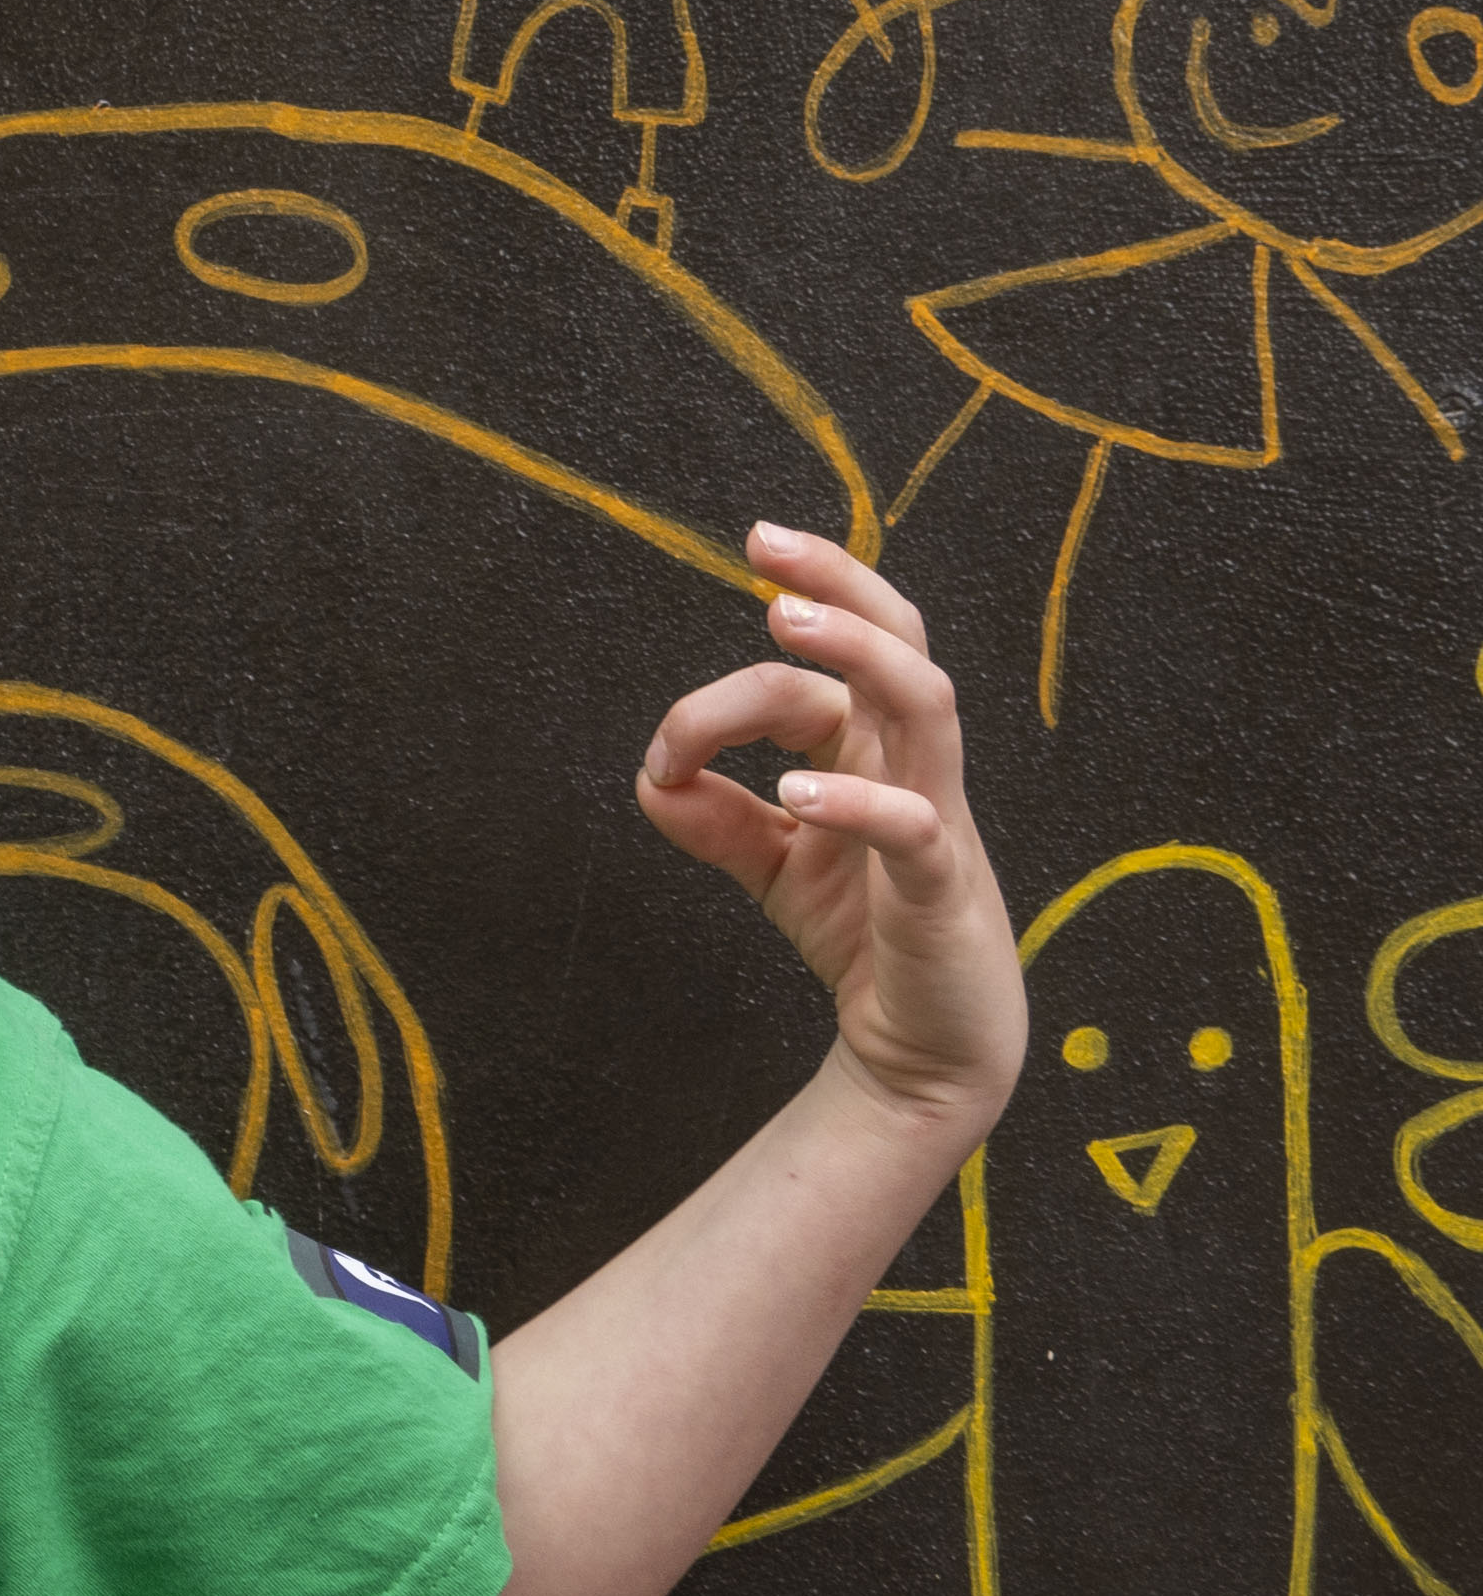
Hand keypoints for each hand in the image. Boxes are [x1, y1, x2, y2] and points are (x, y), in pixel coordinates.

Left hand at [632, 521, 1023, 1130]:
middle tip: (766, 543)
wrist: (920, 1051)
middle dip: (838, 583)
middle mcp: (915, 766)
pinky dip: (858, 801)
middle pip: (898, 640)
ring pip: (925, 702)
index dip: (722, 703)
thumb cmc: (863, 938)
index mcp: (875, 751)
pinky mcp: (944, 889)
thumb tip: (652, 773)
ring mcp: (939, 819)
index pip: (812, 677)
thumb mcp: (774, 866)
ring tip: (786, 617)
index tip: (664, 753)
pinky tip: (796, 794)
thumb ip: (714, 818)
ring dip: (857, 651)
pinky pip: (915, 826)